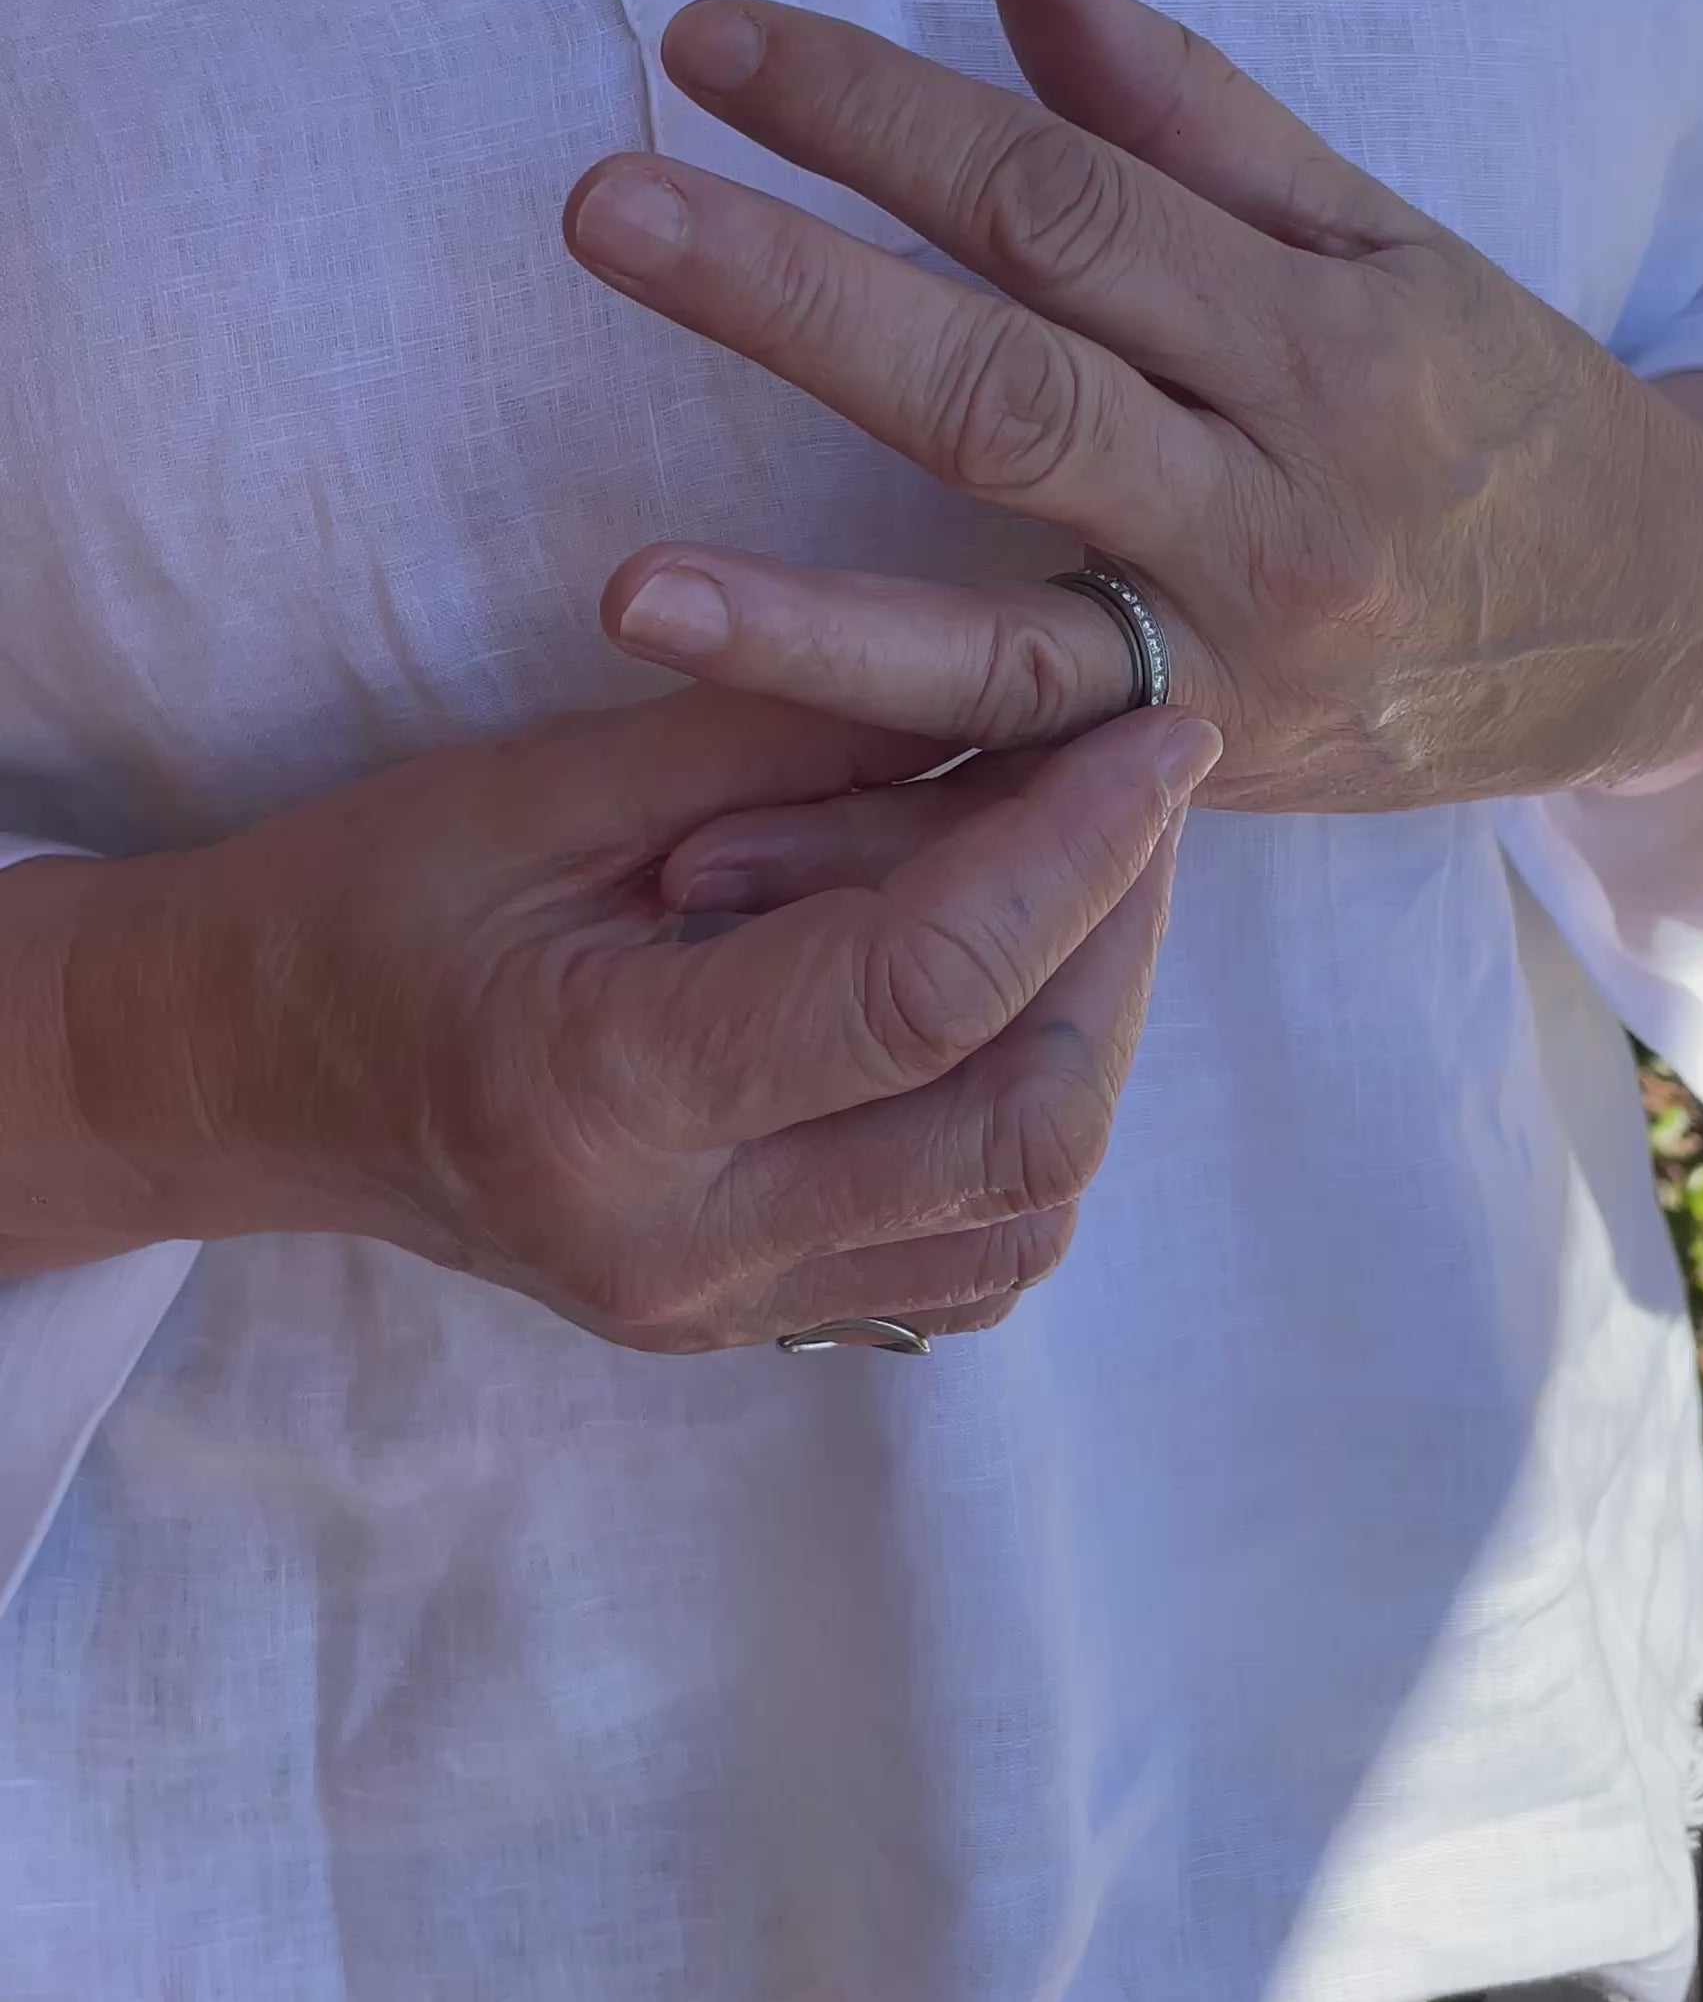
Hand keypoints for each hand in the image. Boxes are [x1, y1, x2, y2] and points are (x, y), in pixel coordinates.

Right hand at [12, 686, 1217, 1347]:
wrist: (242, 1076)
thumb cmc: (367, 898)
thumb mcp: (549, 780)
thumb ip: (786, 733)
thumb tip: (1009, 674)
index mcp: (602, 1095)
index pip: (920, 989)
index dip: (1072, 848)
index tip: (1162, 728)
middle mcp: (679, 1244)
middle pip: (1018, 1128)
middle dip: (1118, 944)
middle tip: (1131, 795)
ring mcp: (720, 1314)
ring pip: (1023, 1211)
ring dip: (1092, 1032)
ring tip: (1070, 879)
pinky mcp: (753, 1327)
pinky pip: (968, 1251)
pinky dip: (1027, 1115)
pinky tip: (1002, 990)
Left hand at [562, 0, 1702, 819]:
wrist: (1658, 625)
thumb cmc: (1489, 399)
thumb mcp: (1382, 235)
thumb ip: (1190, 113)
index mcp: (1322, 338)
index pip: (1065, 204)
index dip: (884, 117)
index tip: (712, 42)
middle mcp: (1277, 511)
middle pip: (1005, 395)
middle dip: (794, 303)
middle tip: (606, 210)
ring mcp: (1229, 673)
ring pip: (994, 649)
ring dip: (799, 623)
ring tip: (625, 588)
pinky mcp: (1189, 790)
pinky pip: (1009, 806)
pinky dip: (863, 824)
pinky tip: (704, 828)